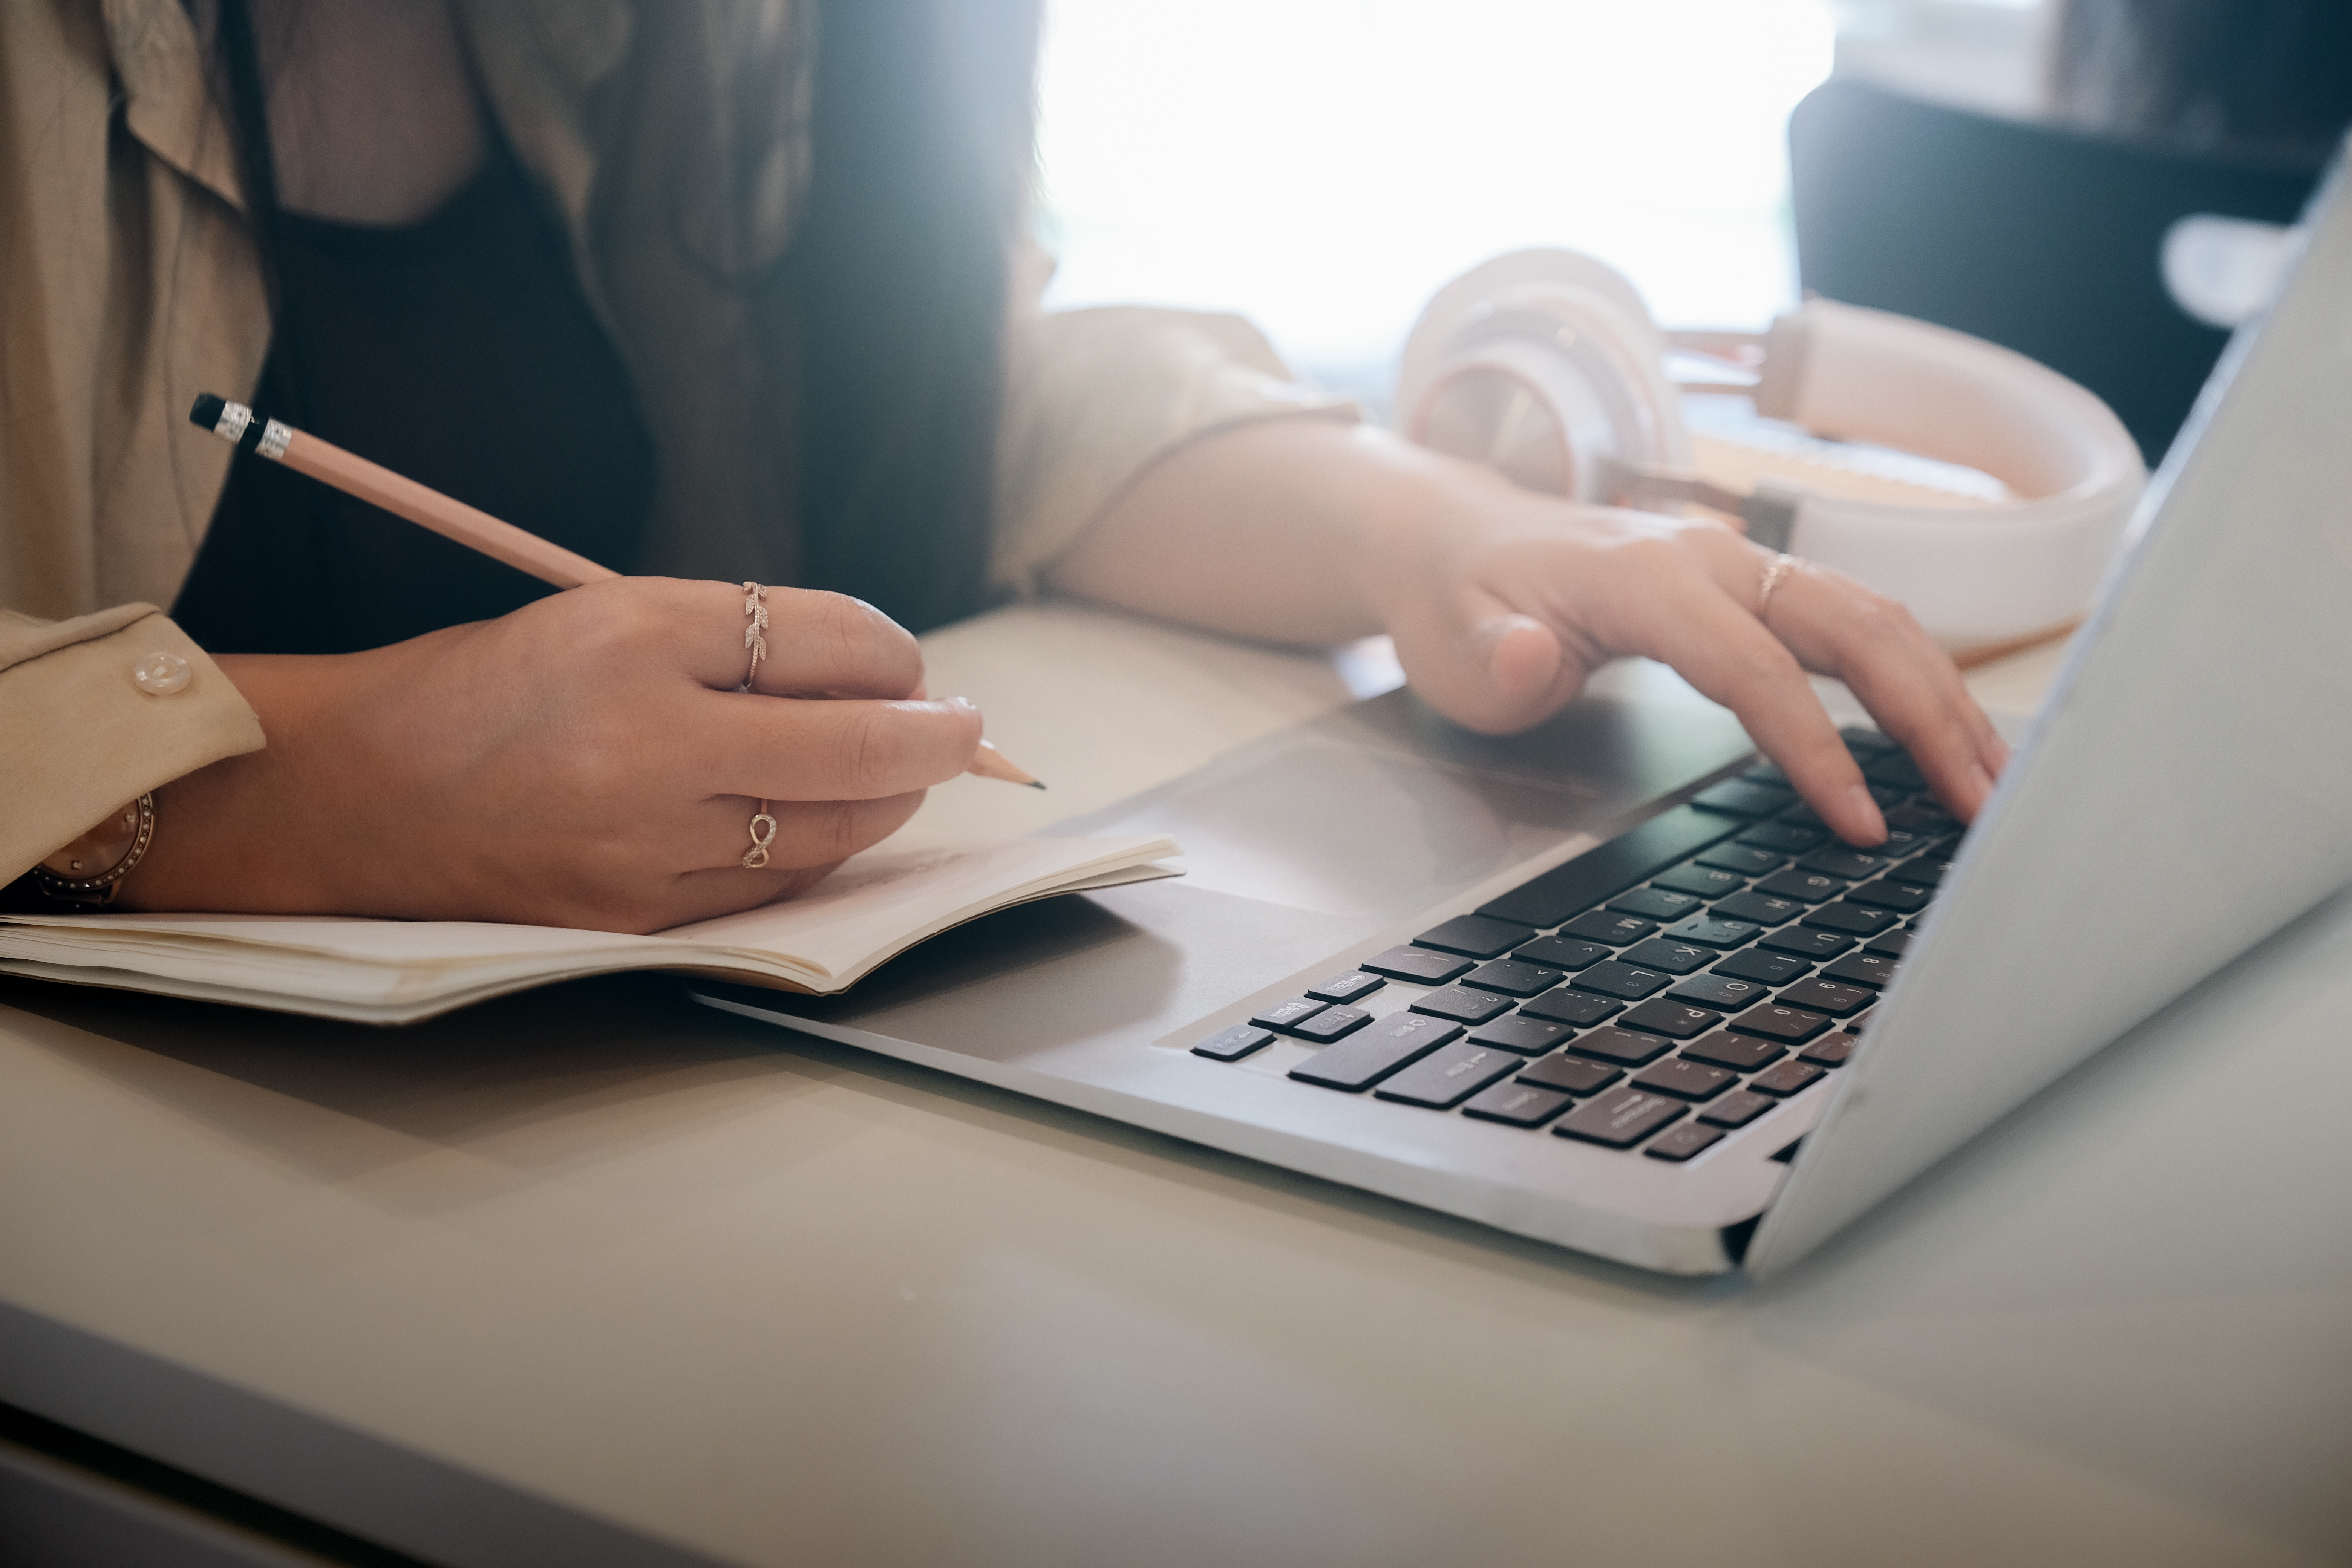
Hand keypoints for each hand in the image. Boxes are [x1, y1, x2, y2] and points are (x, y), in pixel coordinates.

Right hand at [125, 579, 982, 929]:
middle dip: (938, 736)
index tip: (915, 665)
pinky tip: (820, 824)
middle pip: (861, 744)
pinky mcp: (640, 915)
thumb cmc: (487, 691)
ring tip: (895, 772)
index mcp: (637, 638)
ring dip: (888, 799)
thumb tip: (880, 674)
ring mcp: (646, 842)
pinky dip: (817, 852)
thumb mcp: (609, 619)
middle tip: (962, 727)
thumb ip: (743, 641)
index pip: (829, 637)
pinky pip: (775, 888)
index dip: (897, 652)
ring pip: (835, 827)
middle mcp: (649, 742)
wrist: (355, 793)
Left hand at [1051, 419, 2005, 843]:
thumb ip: (1498, 665)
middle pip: (1850, 625)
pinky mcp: (1752, 583)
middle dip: (1926, 713)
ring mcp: (1740, 563)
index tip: (1860, 823)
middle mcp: (1710, 559)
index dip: (1815, 746)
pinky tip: (1946, 732)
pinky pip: (1852, 620)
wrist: (1451, 540)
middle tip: (1981, 807)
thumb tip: (1537, 656)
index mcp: (1644, 579)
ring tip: (1994, 778)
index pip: (1755, 668)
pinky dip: (1911, 673)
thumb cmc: (1457, 603)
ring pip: (1871, 616)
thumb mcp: (1451, 651)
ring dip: (1940, 692)